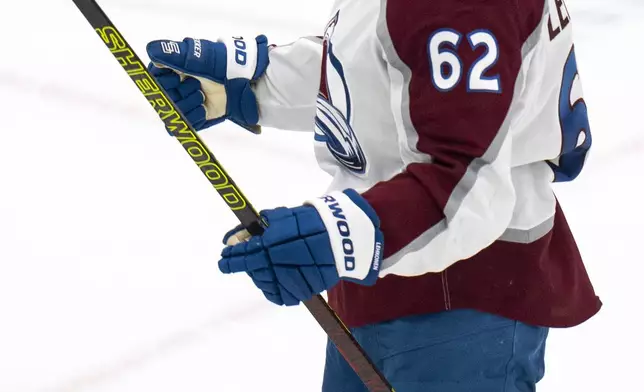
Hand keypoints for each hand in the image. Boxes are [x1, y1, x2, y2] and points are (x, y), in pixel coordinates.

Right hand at [146, 35, 268, 131]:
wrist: (243, 83)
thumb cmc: (220, 65)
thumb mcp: (196, 57)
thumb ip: (172, 53)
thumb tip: (150, 50)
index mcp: (172, 69)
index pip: (154, 80)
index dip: (164, 83)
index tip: (177, 79)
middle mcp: (177, 86)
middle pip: (163, 99)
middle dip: (180, 94)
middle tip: (197, 86)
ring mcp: (186, 102)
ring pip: (172, 114)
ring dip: (188, 105)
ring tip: (202, 96)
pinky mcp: (196, 116)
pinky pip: (184, 125)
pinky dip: (194, 118)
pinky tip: (204, 108)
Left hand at [218, 190, 383, 305]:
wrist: (343, 237)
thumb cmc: (310, 222)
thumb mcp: (282, 218)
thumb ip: (255, 228)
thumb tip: (231, 237)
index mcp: (272, 245)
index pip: (243, 255)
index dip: (231, 258)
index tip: (223, 258)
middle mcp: (279, 264)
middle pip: (253, 270)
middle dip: (245, 264)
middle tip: (245, 257)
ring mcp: (291, 281)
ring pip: (264, 283)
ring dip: (260, 274)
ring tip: (267, 264)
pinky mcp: (302, 291)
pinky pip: (280, 295)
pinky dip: (274, 288)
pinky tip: (276, 278)